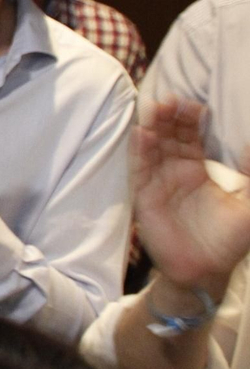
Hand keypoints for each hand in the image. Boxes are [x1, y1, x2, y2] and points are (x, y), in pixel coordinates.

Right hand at [133, 99, 249, 295]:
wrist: (206, 270)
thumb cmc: (229, 240)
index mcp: (197, 170)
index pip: (190, 137)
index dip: (191, 120)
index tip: (195, 105)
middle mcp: (174, 172)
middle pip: (168, 137)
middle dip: (169, 117)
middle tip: (173, 99)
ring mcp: (157, 183)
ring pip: (152, 148)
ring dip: (152, 127)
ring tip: (156, 108)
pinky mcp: (145, 197)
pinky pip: (140, 170)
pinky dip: (140, 151)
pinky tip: (142, 134)